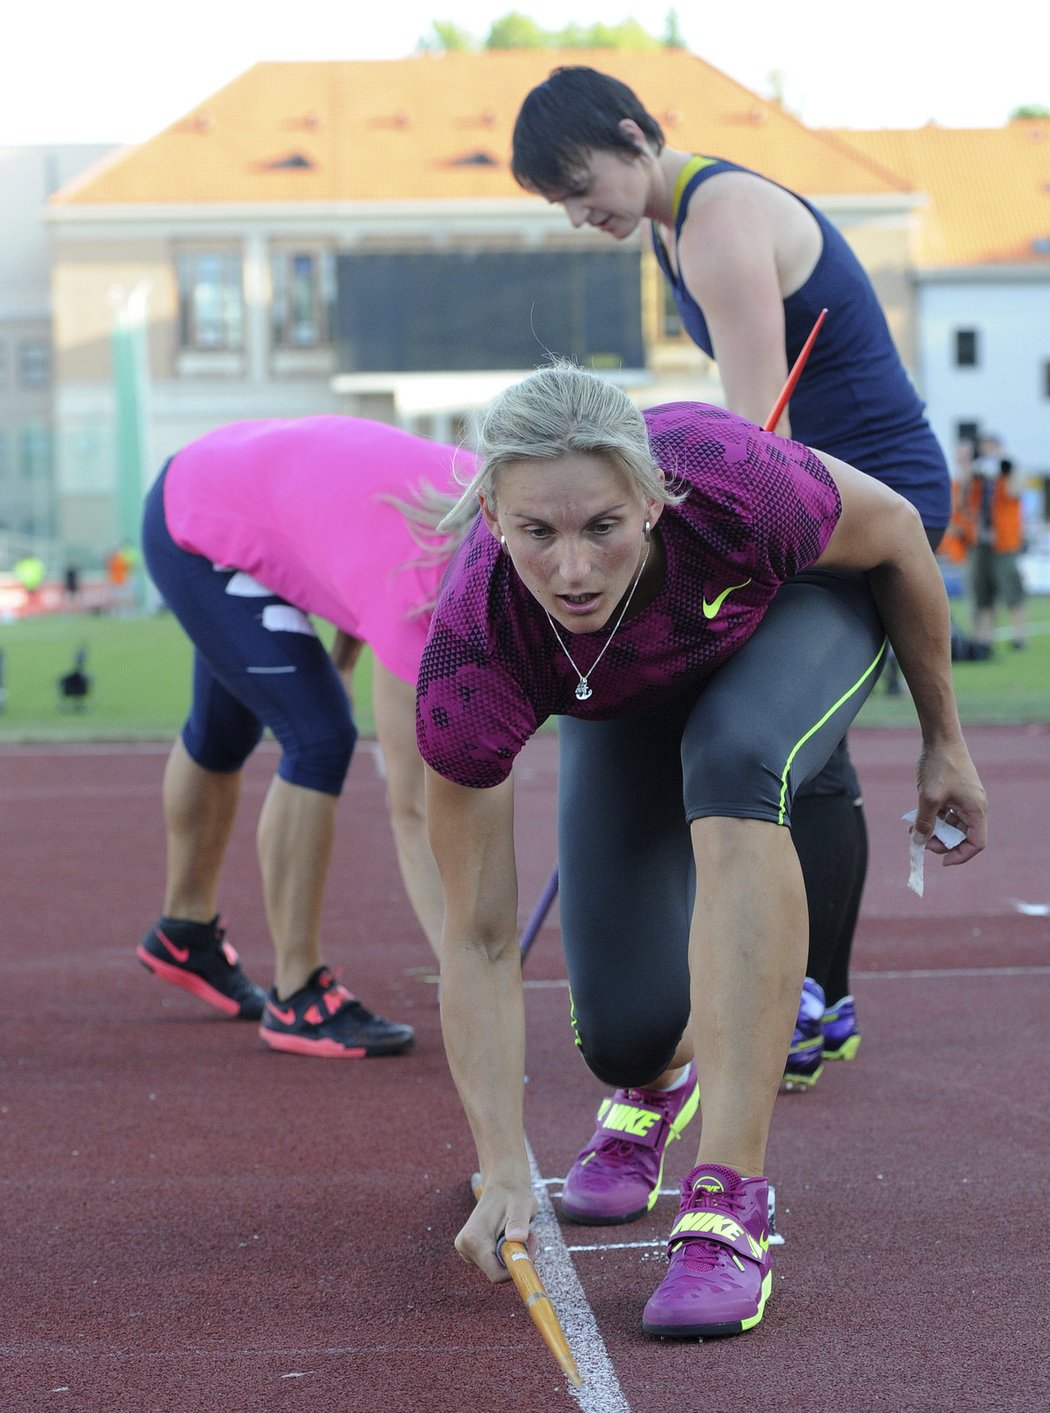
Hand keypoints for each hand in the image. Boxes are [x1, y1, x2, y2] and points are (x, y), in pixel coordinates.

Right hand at [456, 1175, 535, 1283]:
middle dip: (515, 1258)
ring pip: (495, 1268)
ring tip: (518, 1232)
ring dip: (512, 1255)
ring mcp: (465, 1249)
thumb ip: (519, 1222)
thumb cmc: (514, 1195)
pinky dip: (505, 1253)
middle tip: (528, 1236)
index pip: (496, 1274)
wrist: (503, 1187)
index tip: (529, 1250)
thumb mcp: (522, 1206)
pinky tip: (508, 1235)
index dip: (516, 1268)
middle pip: (496, 1272)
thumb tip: (517, 1238)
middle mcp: (464, 1246)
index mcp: (473, 1239)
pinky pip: (492, 1263)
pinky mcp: (470, 1251)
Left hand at [912, 741, 987, 864]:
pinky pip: (947, 813)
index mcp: (976, 810)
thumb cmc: (939, 765)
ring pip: (953, 825)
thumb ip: (925, 822)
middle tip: (921, 840)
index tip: (941, 861)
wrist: (940, 737)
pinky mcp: (955, 792)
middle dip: (942, 842)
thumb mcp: (929, 797)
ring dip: (935, 831)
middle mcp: (974, 806)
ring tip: (913, 831)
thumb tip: (920, 842)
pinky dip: (933, 818)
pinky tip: (915, 819)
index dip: (961, 855)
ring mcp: (965, 799)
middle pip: (963, 836)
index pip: (977, 843)